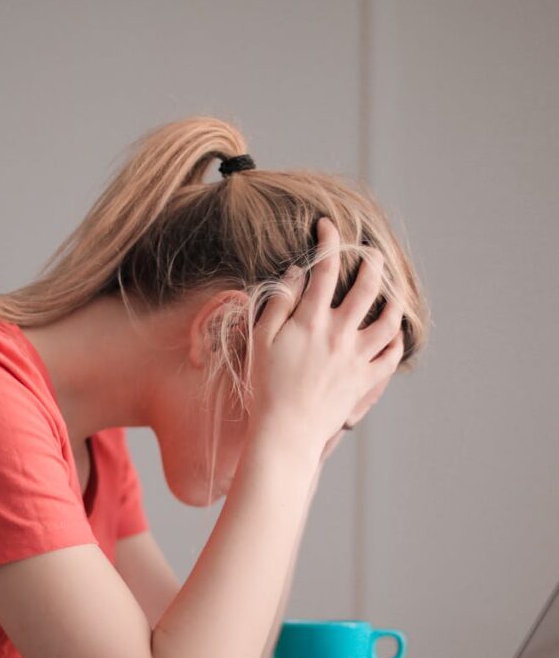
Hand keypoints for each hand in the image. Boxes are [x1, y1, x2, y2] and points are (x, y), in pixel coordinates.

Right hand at [247, 217, 404, 460]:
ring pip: (389, 319)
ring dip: (394, 299)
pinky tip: (394, 332)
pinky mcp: (365, 381)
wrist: (286, 431)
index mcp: (311, 320)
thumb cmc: (266, 387)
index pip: (325, 268)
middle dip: (372, 261)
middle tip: (371, 252)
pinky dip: (396, 340)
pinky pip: (391, 356)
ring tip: (392, 289)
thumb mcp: (260, 340)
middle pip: (368, 287)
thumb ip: (279, 303)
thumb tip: (298, 274)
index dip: (329, 240)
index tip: (328, 226)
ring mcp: (357, 358)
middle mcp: (340, 334)